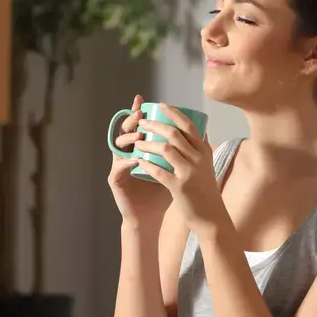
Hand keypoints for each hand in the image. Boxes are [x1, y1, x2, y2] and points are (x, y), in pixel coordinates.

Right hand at [108, 95, 171, 227]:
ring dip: (129, 139)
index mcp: (139, 149)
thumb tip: (201, 134)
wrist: (149, 216)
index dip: (138, 112)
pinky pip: (119, 167)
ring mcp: (119, 166)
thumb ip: (181, 151)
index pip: (138, 126)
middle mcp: (126, 154)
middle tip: (140, 114)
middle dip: (132, 121)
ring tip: (140, 136)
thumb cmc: (161, 193)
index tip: (144, 100)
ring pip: (118, 146)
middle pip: (125, 131)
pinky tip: (136, 158)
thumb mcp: (173, 168)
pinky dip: (128, 162)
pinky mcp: (115, 180)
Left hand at [134, 104, 224, 231]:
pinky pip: (159, 171)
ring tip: (137, 142)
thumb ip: (202, 148)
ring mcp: (189, 172)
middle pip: (174, 133)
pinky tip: (139, 161)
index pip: (188, 125)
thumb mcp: (208, 165)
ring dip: (148, 143)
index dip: (173, 113)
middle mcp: (198, 158)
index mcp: (204, 151)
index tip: (160, 105)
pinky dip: (147, 164)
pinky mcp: (179, 187)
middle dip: (154, 125)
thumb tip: (201, 129)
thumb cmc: (206, 190)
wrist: (211, 216)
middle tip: (142, 122)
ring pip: (165, 149)